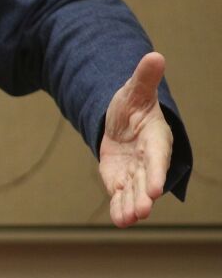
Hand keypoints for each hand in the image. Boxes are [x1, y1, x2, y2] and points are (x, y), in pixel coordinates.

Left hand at [99, 52, 173, 227]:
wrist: (120, 120)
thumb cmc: (132, 104)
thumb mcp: (134, 90)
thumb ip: (144, 78)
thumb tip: (155, 55)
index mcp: (156, 138)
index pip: (157, 157)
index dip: (155, 173)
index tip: (154, 188)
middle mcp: (148, 159)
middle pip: (146, 179)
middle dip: (144, 195)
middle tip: (143, 209)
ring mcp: (134, 172)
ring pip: (133, 192)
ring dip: (130, 206)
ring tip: (127, 220)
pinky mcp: (120, 180)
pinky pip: (120, 196)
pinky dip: (119, 208)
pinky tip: (120, 221)